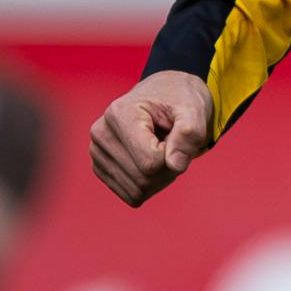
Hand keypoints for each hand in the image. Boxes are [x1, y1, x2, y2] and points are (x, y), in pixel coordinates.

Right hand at [89, 70, 211, 207]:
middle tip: (175, 145)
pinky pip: (131, 195)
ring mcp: (97, 153)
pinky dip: (151, 185)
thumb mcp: (193, 109)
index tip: (178, 135)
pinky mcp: (100, 168)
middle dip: (169, 169)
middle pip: (143, 179)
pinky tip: (153, 162)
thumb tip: (175, 165)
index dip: (174, 156)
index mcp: (119, 114)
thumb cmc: (179, 99)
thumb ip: (190, 133)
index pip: (150, 161)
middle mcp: (101, 133)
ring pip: (137, 191)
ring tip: (164, 150)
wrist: (165, 95)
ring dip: (161, 178)